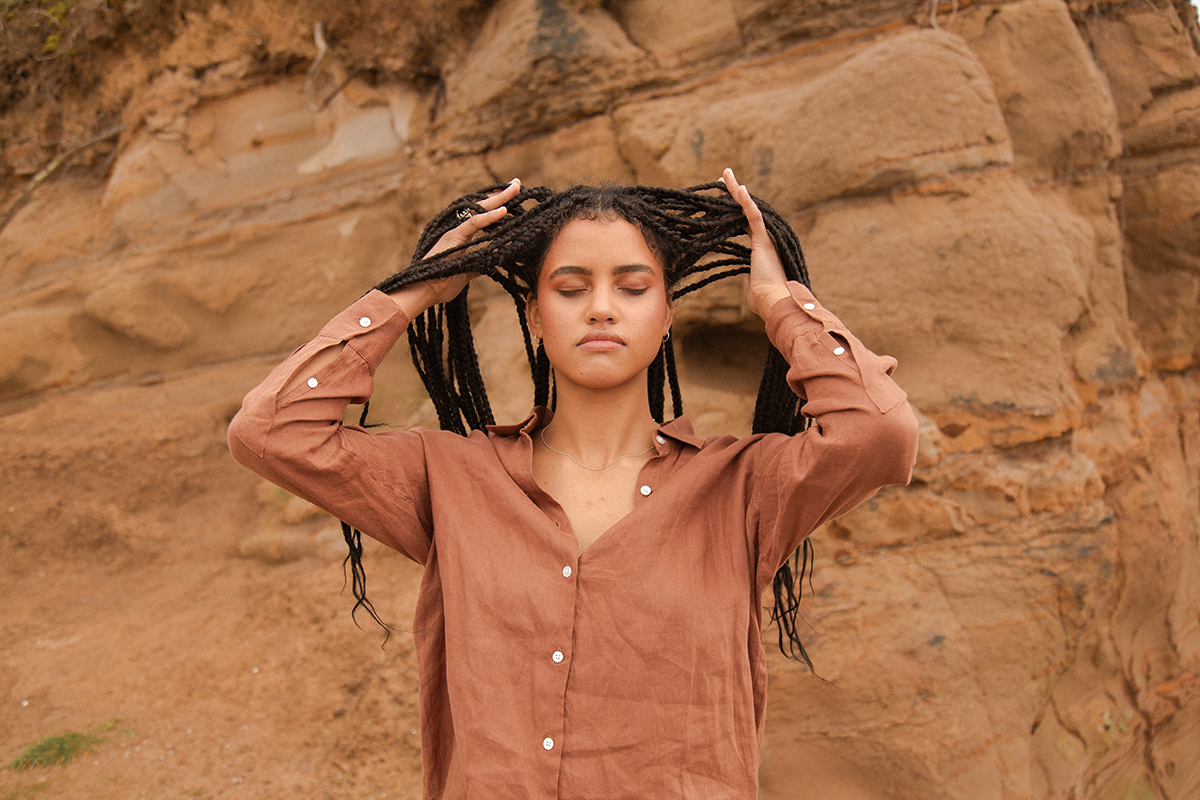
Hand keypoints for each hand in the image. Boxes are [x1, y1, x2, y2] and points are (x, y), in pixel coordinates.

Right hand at [389, 178, 521, 317]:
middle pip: (481, 206)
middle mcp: (457, 229)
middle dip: (500, 195)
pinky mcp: (452, 238)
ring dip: (498, 199)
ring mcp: (454, 232)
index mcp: (460, 235)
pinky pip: (473, 224)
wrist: (424, 292)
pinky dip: (488, 217)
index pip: (481, 214)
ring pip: (478, 209)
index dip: (497, 204)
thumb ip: (477, 265)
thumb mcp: (466, 273)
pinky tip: (503, 211)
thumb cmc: (442, 285)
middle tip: (517, 183)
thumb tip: (489, 264)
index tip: (513, 195)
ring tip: (515, 189)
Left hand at [720, 168, 790, 318]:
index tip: (722, 199)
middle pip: (746, 210)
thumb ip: (750, 282)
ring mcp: (765, 237)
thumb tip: (750, 288)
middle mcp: (765, 238)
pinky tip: (739, 188)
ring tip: (724, 175)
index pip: (744, 222)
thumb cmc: (764, 300)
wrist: (774, 302)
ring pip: (749, 208)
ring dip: (736, 191)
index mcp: (762, 246)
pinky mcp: (763, 239)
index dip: (733, 209)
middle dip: (733, 194)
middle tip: (721, 180)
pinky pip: (754, 216)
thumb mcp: (753, 288)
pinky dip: (746, 202)